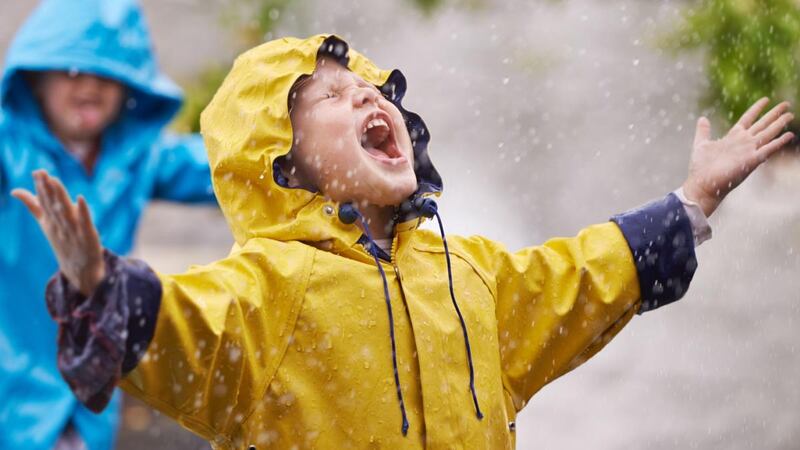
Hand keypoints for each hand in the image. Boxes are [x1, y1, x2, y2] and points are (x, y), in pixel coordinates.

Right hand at [12, 170, 104, 295]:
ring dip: (60, 196)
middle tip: (42, 172)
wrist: (79, 269)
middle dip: (47, 189)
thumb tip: (15, 191)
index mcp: (50, 221)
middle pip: (52, 205)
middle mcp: (59, 225)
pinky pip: (85, 222)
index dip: (41, 187)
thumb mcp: (46, 223)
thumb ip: (33, 206)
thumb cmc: (63, 242)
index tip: (37, 172)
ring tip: (55, 180)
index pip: (44, 202)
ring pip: (65, 212)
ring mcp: (73, 231)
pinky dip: (83, 211)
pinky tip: (80, 198)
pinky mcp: (88, 236)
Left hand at [682, 98, 794, 216]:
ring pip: (767, 134)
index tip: (766, 99)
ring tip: (790, 114)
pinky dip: (779, 142)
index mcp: (733, 137)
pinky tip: (789, 135)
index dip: (756, 109)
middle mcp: (743, 142)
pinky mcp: (751, 161)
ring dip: (779, 124)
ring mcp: (748, 151)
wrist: (702, 184)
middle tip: (787, 103)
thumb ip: (703, 131)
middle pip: (762, 124)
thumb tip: (702, 118)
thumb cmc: (701, 168)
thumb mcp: (701, 144)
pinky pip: (768, 150)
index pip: (748, 119)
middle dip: (774, 114)